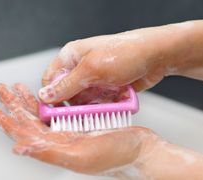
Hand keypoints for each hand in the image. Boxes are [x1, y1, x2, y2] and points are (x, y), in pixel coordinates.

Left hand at [0, 83, 160, 177]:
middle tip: (0, 89)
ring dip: (27, 100)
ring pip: (40, 113)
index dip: (3, 120)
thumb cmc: (115, 157)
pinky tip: (43, 94)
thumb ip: (47, 152)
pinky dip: (48, 99)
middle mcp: (57, 140)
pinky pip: (57, 109)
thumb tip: (19, 147)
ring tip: (16, 88)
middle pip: (27, 120)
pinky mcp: (78, 123)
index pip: (20, 132)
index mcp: (53, 148)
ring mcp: (67, 131)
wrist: (139, 150)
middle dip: (11, 104)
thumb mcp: (79, 156)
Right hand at [39, 20, 202, 103]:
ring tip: (104, 103)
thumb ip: (66, 85)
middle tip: (84, 110)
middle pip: (66, 94)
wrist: (157, 56)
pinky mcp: (106, 87)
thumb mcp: (92, 70)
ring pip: (83, 101)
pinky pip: (98, 103)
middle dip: (75, 104)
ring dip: (92, 106)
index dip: (51, 97)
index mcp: (71, 57)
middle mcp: (80, 68)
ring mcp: (94, 79)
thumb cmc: (126, 53)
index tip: (55, 113)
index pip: (50, 80)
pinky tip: (114, 100)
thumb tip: (45, 96)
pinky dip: (104, 105)